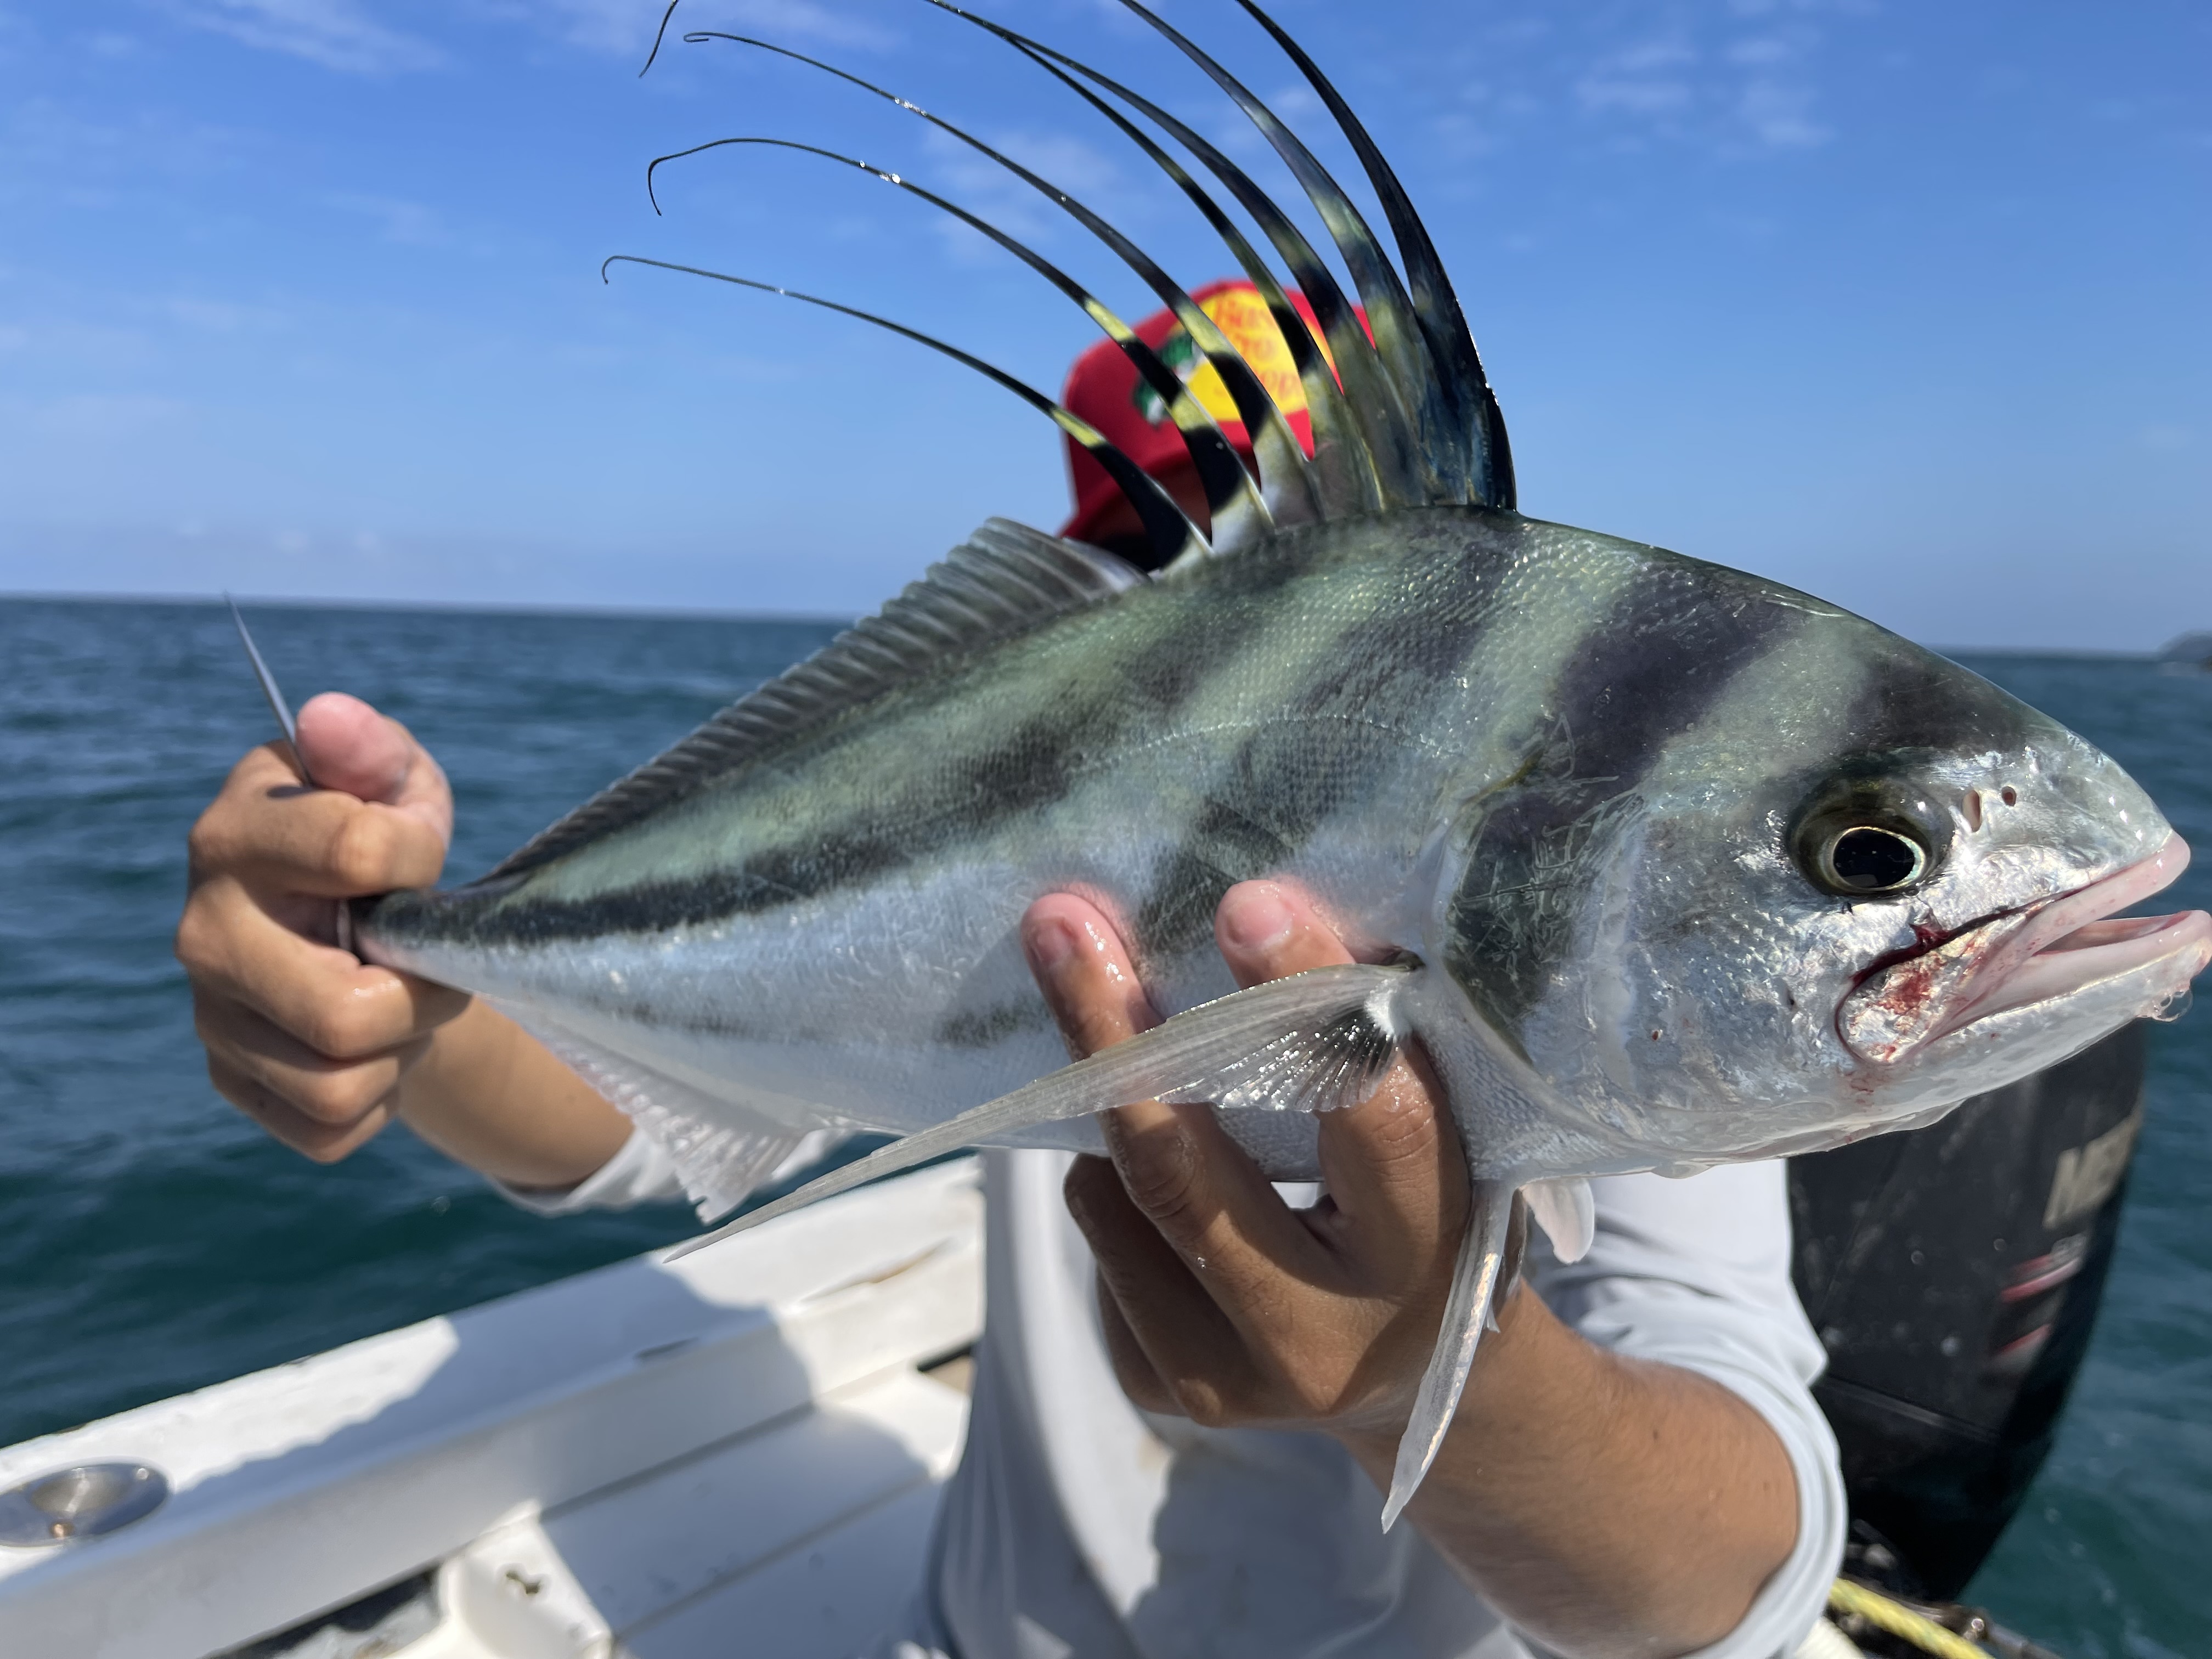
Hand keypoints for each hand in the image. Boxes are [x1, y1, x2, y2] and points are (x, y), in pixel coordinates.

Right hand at [177, 693, 466, 1160]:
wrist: (364, 931)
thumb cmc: (381, 845)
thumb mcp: (393, 783)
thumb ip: (372, 750)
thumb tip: (328, 719)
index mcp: (234, 835)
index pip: (361, 854)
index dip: (421, 861)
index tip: (417, 859)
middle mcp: (203, 932)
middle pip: (346, 1014)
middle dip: (422, 994)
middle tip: (423, 959)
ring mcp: (210, 1016)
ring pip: (341, 1084)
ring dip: (401, 1048)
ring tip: (397, 998)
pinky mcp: (232, 1082)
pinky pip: (331, 1129)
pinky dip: (377, 1099)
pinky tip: (372, 1046)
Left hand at [1021, 879, 1480, 1441]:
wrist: (1408, 1377)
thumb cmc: (1424, 1210)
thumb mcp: (1438, 1140)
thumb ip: (1370, 1051)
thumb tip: (1262, 916)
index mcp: (1426, 1262)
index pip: (1370, 1121)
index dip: (1305, 1007)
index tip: (1247, 903)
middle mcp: (1322, 1341)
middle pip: (1183, 1177)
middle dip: (1111, 1033)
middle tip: (1061, 921)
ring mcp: (1229, 1382)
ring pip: (1113, 1197)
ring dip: (1121, 1108)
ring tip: (1156, 1068)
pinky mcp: (1159, 1386)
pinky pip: (1098, 1234)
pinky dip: (1118, 1177)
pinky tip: (1179, 1177)